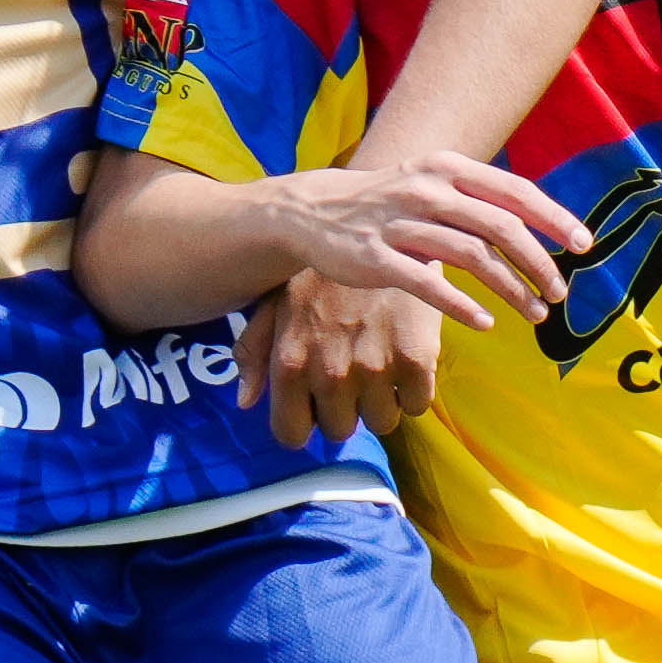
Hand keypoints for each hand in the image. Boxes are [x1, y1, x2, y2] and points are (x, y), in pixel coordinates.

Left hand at [240, 275, 453, 442]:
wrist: (384, 228)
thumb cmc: (322, 269)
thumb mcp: (276, 301)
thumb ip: (255, 351)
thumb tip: (245, 401)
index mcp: (289, 362)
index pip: (291, 434)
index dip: (303, 421)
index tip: (315, 403)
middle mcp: (329, 371)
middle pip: (339, 431)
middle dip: (344, 409)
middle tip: (352, 371)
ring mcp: (374, 368)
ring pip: (381, 422)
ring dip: (381, 400)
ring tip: (379, 359)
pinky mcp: (416, 360)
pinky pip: (416, 405)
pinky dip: (414, 387)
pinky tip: (405, 353)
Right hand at [254, 156, 588, 329]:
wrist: (313, 212)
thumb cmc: (387, 203)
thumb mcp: (432, 184)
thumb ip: (478, 199)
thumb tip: (536, 221)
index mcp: (447, 169)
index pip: (514, 191)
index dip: (553, 218)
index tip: (583, 245)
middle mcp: (428, 191)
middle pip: (501, 226)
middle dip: (539, 262)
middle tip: (560, 292)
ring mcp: (400, 224)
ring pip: (472, 257)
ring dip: (512, 288)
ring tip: (535, 313)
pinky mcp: (377, 258)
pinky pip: (429, 285)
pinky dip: (463, 306)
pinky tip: (488, 322)